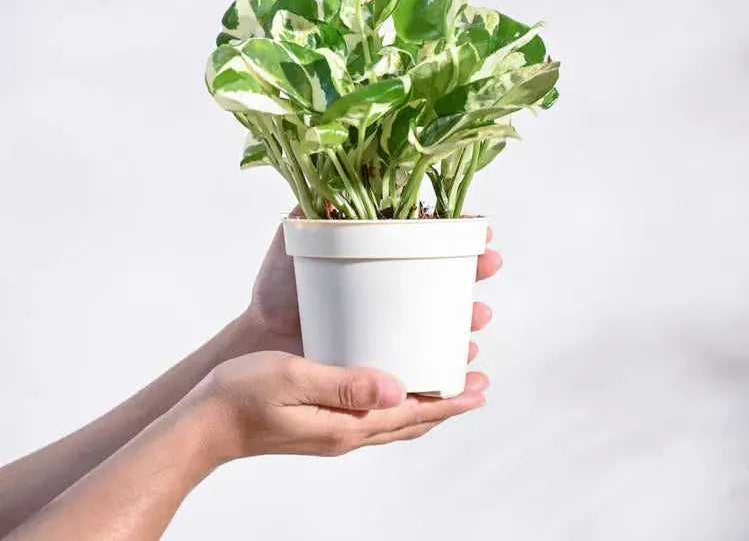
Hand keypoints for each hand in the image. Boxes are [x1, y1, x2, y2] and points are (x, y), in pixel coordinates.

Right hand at [198, 351, 488, 460]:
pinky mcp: (323, 427)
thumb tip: (396, 387)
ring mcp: (335, 433)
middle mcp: (346, 434)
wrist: (206, 424)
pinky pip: (374, 421)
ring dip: (426, 408)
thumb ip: (346, 384)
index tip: (478, 389)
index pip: (410, 415)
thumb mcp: (295, 379)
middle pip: (410, 423)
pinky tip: (396, 394)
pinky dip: (398, 409)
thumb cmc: (242, 395)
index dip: (448, 402)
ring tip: (449, 392)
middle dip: (447, 406)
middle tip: (476, 386)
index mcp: (345, 425)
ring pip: (395, 424)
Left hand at [243, 211, 502, 360]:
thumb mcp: (293, 242)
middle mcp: (392, 289)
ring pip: (444, 320)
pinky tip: (465, 362)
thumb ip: (311, 210)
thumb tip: (334, 180)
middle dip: (475, 271)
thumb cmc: (279, 290)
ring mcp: (392, 326)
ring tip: (478, 317)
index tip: (478, 228)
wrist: (261, 340)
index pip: (428, 241)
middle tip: (489, 264)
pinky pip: (429, 360)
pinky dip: (452, 363)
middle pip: (446, 277)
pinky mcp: (386, 360)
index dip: (456, 233)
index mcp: (378, 256)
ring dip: (469, 317)